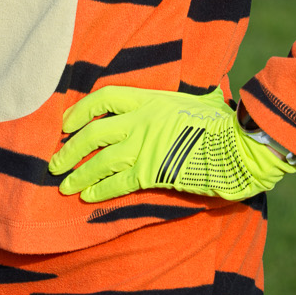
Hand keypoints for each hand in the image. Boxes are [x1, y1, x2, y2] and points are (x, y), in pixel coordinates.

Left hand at [48, 86, 295, 203]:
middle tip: (53, 162)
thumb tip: (179, 97)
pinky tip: (88, 197)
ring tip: (63, 185)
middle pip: (93, 134)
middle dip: (70, 149)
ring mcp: (145, 147)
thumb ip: (175, 101)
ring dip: (79, 174)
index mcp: (150, 100)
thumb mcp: (195, 99)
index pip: (104, 99)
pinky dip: (101, 191)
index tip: (65, 123)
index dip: (80, 110)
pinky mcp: (153, 172)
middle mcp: (141, 122)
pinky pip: (119, 183)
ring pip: (100, 161)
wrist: (241, 145)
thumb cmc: (224, 121)